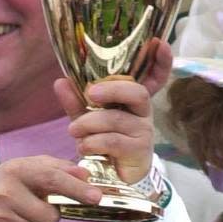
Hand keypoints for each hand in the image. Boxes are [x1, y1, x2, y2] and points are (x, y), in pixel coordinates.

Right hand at [0, 155, 100, 221]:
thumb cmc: (6, 187)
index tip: (96, 197)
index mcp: (17, 170)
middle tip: (36, 210)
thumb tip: (85, 174)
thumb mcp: (26, 169)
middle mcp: (6, 193)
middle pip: (51, 216)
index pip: (52, 179)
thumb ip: (57, 168)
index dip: (76, 189)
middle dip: (51, 217)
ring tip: (25, 221)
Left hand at [59, 52, 160, 188]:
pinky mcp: (139, 151)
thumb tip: (60, 81)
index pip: (155, 77)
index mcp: (133, 99)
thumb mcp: (87, 118)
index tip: (160, 43)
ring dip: (90, 123)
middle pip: (137, 92)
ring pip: (117, 120)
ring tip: (73, 130)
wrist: (113, 178)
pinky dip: (93, 142)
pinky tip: (83, 146)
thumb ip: (76, 101)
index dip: (162, 61)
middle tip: (90, 94)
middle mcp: (143, 112)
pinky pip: (114, 141)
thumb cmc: (104, 142)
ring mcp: (144, 131)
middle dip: (113, 90)